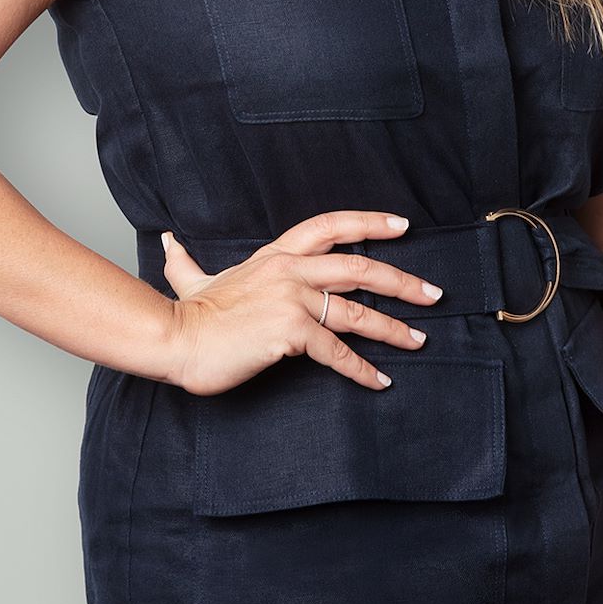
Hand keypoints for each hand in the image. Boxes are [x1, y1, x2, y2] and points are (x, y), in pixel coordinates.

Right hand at [159, 210, 441, 395]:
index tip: (402, 225)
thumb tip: (169, 240)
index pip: (330, 226)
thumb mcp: (192, 276)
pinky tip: (379, 380)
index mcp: (275, 255)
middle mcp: (289, 270)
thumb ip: (186, 259)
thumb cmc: (188, 314)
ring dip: (394, 327)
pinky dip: (361, 369)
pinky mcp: (292, 332)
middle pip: (358, 267)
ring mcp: (292, 300)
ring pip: (357, 311)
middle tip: (434, 293)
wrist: (177, 338)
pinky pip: (337, 352)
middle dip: (402, 280)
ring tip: (419, 339)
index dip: (369, 222)